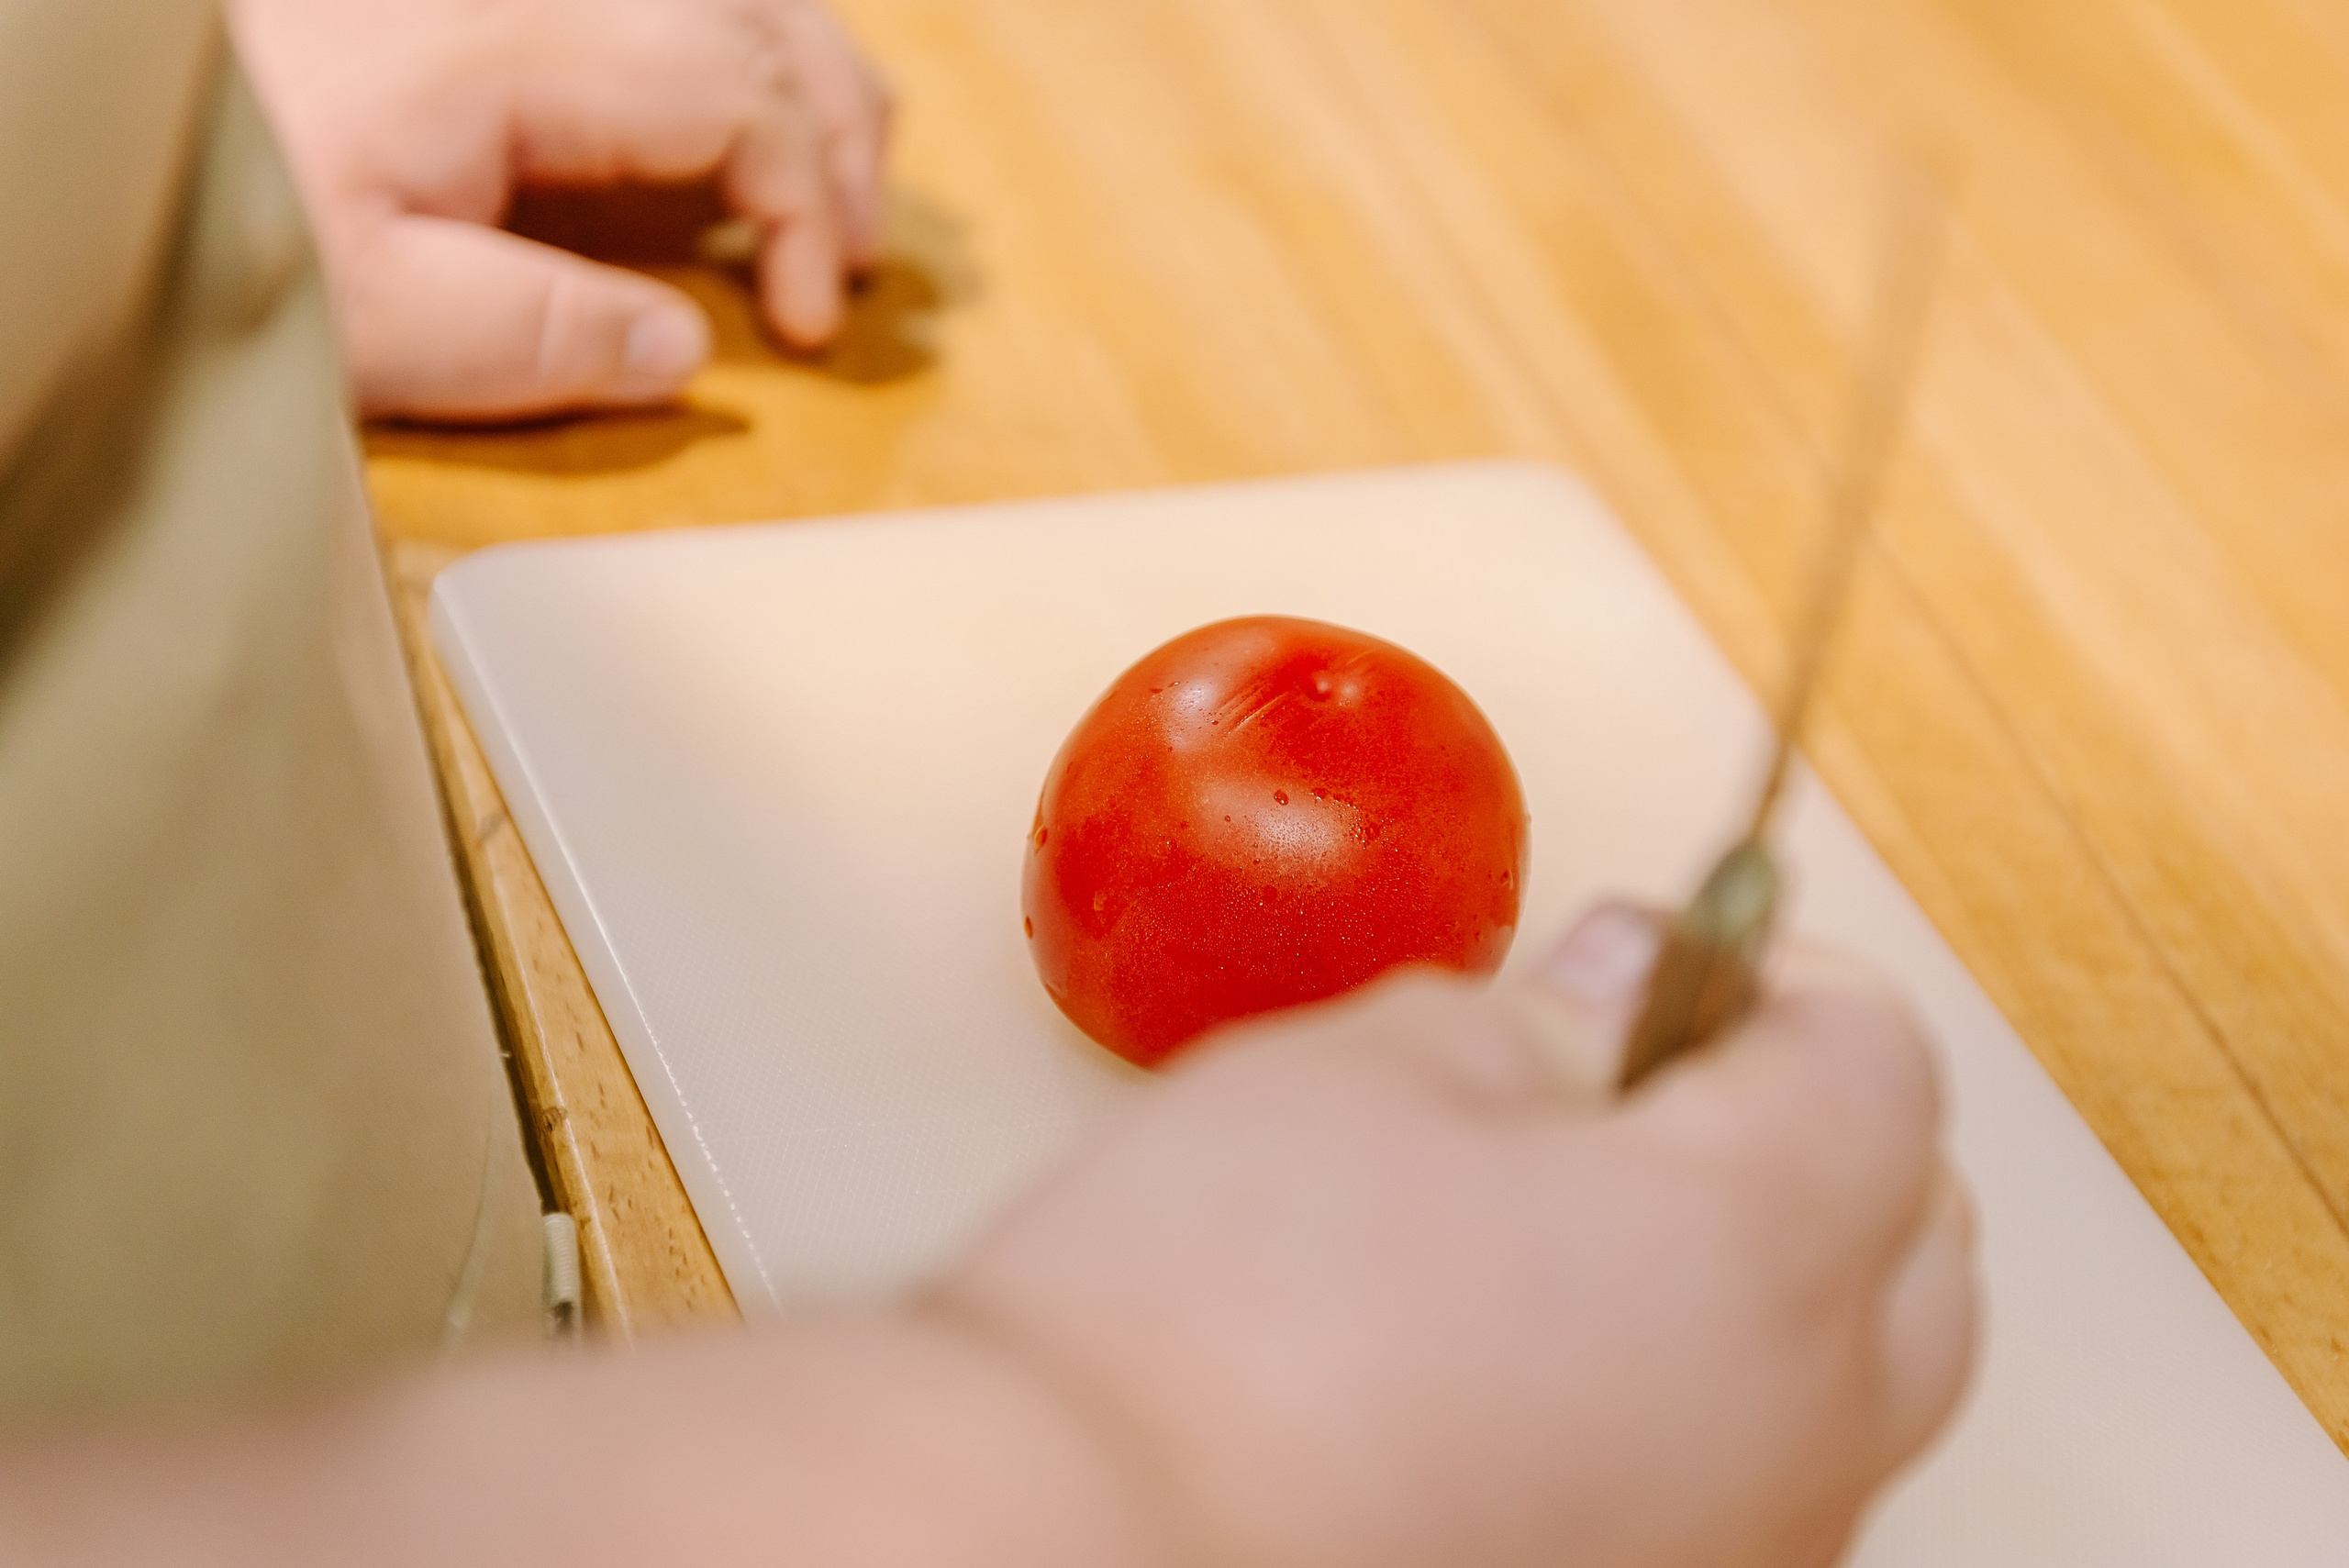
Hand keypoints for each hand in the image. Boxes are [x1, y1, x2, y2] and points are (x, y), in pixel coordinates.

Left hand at [227, 0, 890, 420]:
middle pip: (762, 16)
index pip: (740, 91)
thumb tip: (680, 351)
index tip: (802, 327)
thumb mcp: (371, 314)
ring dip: (809, 83)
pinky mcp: (495, 9)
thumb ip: (536, 339)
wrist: (120, 155)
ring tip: (831, 194)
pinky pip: (666, 6)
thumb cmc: (231, 224)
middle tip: (853, 266)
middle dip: (841, 139)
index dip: (808, 208)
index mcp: (521, 44)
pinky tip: (731, 132)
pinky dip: (737, 56)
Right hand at [931, 906, 1978, 1567]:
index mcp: (1761, 1246)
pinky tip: (1527, 1362)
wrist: (1083, 1539)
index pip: (1880, 1059)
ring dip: (1765, 1276)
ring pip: (1843, 1384)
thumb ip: (1550, 1016)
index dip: (1776, 973)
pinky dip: (1691, 1401)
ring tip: (1570, 1224)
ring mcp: (1737, 1553)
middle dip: (1814, 1128)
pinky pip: (1742, 1487)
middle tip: (1647, 1076)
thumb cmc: (1209, 1320)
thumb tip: (1620, 993)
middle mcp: (1798, 1431)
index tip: (1673, 954)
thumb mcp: (1382, 1071)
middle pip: (1918, 1239)